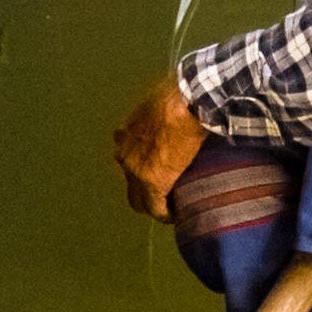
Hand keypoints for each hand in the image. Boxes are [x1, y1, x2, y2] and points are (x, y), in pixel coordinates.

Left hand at [112, 74, 207, 221]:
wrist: (186, 102)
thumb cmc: (178, 95)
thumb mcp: (158, 102)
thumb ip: (155, 115)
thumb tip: (171, 114)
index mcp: (126, 135)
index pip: (127, 160)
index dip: (140, 170)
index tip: (156, 172)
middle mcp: (125, 154)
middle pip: (129, 184)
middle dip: (143, 192)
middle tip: (162, 196)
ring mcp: (137, 171)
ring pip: (138, 201)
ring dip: (153, 206)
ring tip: (169, 208)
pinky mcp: (153, 183)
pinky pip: (156, 209)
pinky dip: (164, 215)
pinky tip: (175, 216)